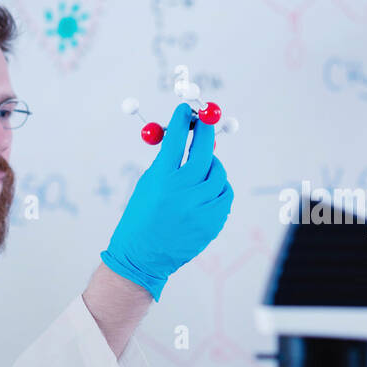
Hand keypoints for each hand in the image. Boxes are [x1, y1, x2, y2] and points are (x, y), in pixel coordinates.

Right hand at [101, 102, 232, 299]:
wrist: (142, 256)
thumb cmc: (142, 217)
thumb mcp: (148, 185)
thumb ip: (169, 163)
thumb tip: (193, 138)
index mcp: (161, 180)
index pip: (176, 140)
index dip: (183, 121)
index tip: (186, 110)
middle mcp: (182, 192)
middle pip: (204, 152)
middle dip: (206, 134)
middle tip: (206, 124)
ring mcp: (200, 208)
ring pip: (218, 175)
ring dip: (213, 166)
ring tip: (204, 169)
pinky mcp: (212, 222)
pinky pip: (224, 196)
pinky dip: (219, 189)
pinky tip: (209, 191)